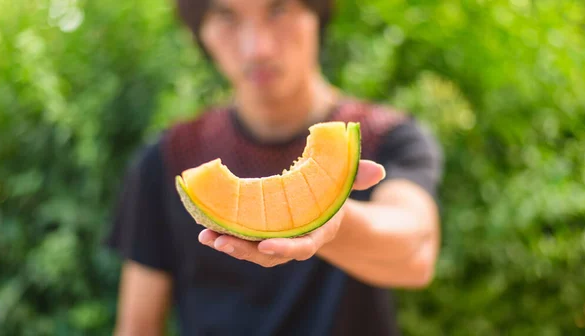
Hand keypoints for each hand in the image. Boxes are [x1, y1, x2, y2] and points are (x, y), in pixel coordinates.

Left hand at [198, 160, 385, 267]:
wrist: (318, 205)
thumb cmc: (330, 193)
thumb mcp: (342, 183)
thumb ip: (356, 177)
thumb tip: (379, 170)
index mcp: (316, 232)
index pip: (302, 247)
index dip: (286, 249)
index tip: (266, 246)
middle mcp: (294, 242)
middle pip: (270, 255)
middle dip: (246, 251)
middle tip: (223, 242)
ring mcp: (276, 241)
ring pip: (252, 252)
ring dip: (229, 245)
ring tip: (208, 236)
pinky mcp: (259, 236)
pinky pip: (242, 241)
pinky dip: (223, 236)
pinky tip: (205, 230)